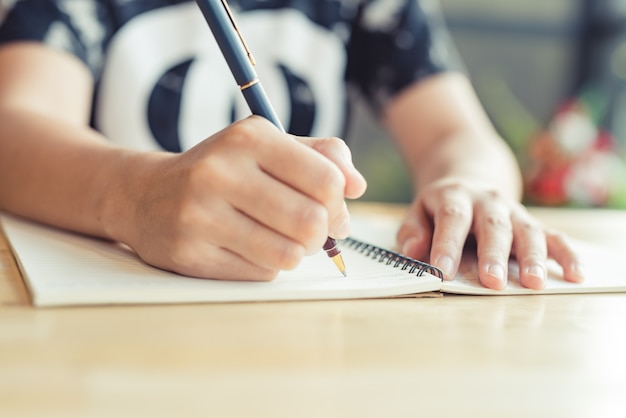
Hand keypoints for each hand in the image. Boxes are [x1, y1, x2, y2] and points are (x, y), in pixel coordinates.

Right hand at [104, 116, 366, 280]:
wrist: (146, 195)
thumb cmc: (222, 170)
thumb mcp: (269, 147)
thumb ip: (322, 157)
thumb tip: (358, 186)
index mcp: (249, 137)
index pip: (326, 180)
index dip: (339, 202)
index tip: (332, 208)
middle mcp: (220, 171)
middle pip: (311, 222)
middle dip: (322, 234)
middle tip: (312, 231)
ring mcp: (200, 215)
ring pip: (288, 256)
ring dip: (296, 253)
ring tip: (282, 239)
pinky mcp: (189, 254)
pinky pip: (260, 274)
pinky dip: (267, 265)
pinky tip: (248, 248)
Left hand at [396, 177, 584, 289]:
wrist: (470, 177)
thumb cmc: (440, 206)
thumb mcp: (419, 211)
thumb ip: (413, 231)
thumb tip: (412, 251)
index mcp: (455, 196)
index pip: (451, 219)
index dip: (447, 245)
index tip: (442, 271)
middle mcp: (488, 201)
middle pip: (493, 226)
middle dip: (493, 255)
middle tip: (493, 282)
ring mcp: (513, 211)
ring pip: (527, 231)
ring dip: (532, 257)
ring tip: (533, 283)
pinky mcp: (532, 223)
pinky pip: (554, 236)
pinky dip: (567, 255)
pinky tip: (575, 274)